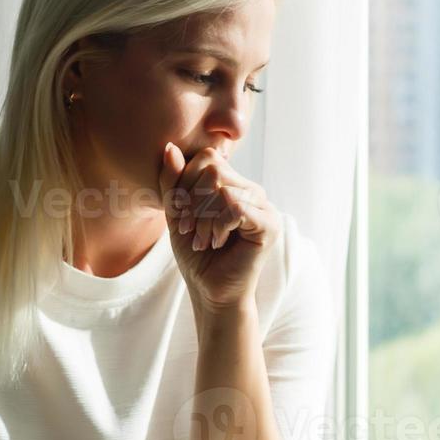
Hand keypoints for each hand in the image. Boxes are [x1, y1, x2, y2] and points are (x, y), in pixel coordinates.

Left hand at [159, 143, 279, 310]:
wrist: (211, 292)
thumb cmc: (197, 256)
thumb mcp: (176, 214)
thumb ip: (172, 182)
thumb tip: (171, 147)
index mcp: (232, 184)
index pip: (206, 158)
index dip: (185, 182)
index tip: (181, 215)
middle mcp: (251, 190)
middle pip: (213, 169)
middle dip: (192, 201)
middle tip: (190, 230)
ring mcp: (263, 205)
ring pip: (222, 187)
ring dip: (203, 218)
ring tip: (203, 240)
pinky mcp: (269, 224)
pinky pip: (236, 206)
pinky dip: (218, 225)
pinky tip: (217, 242)